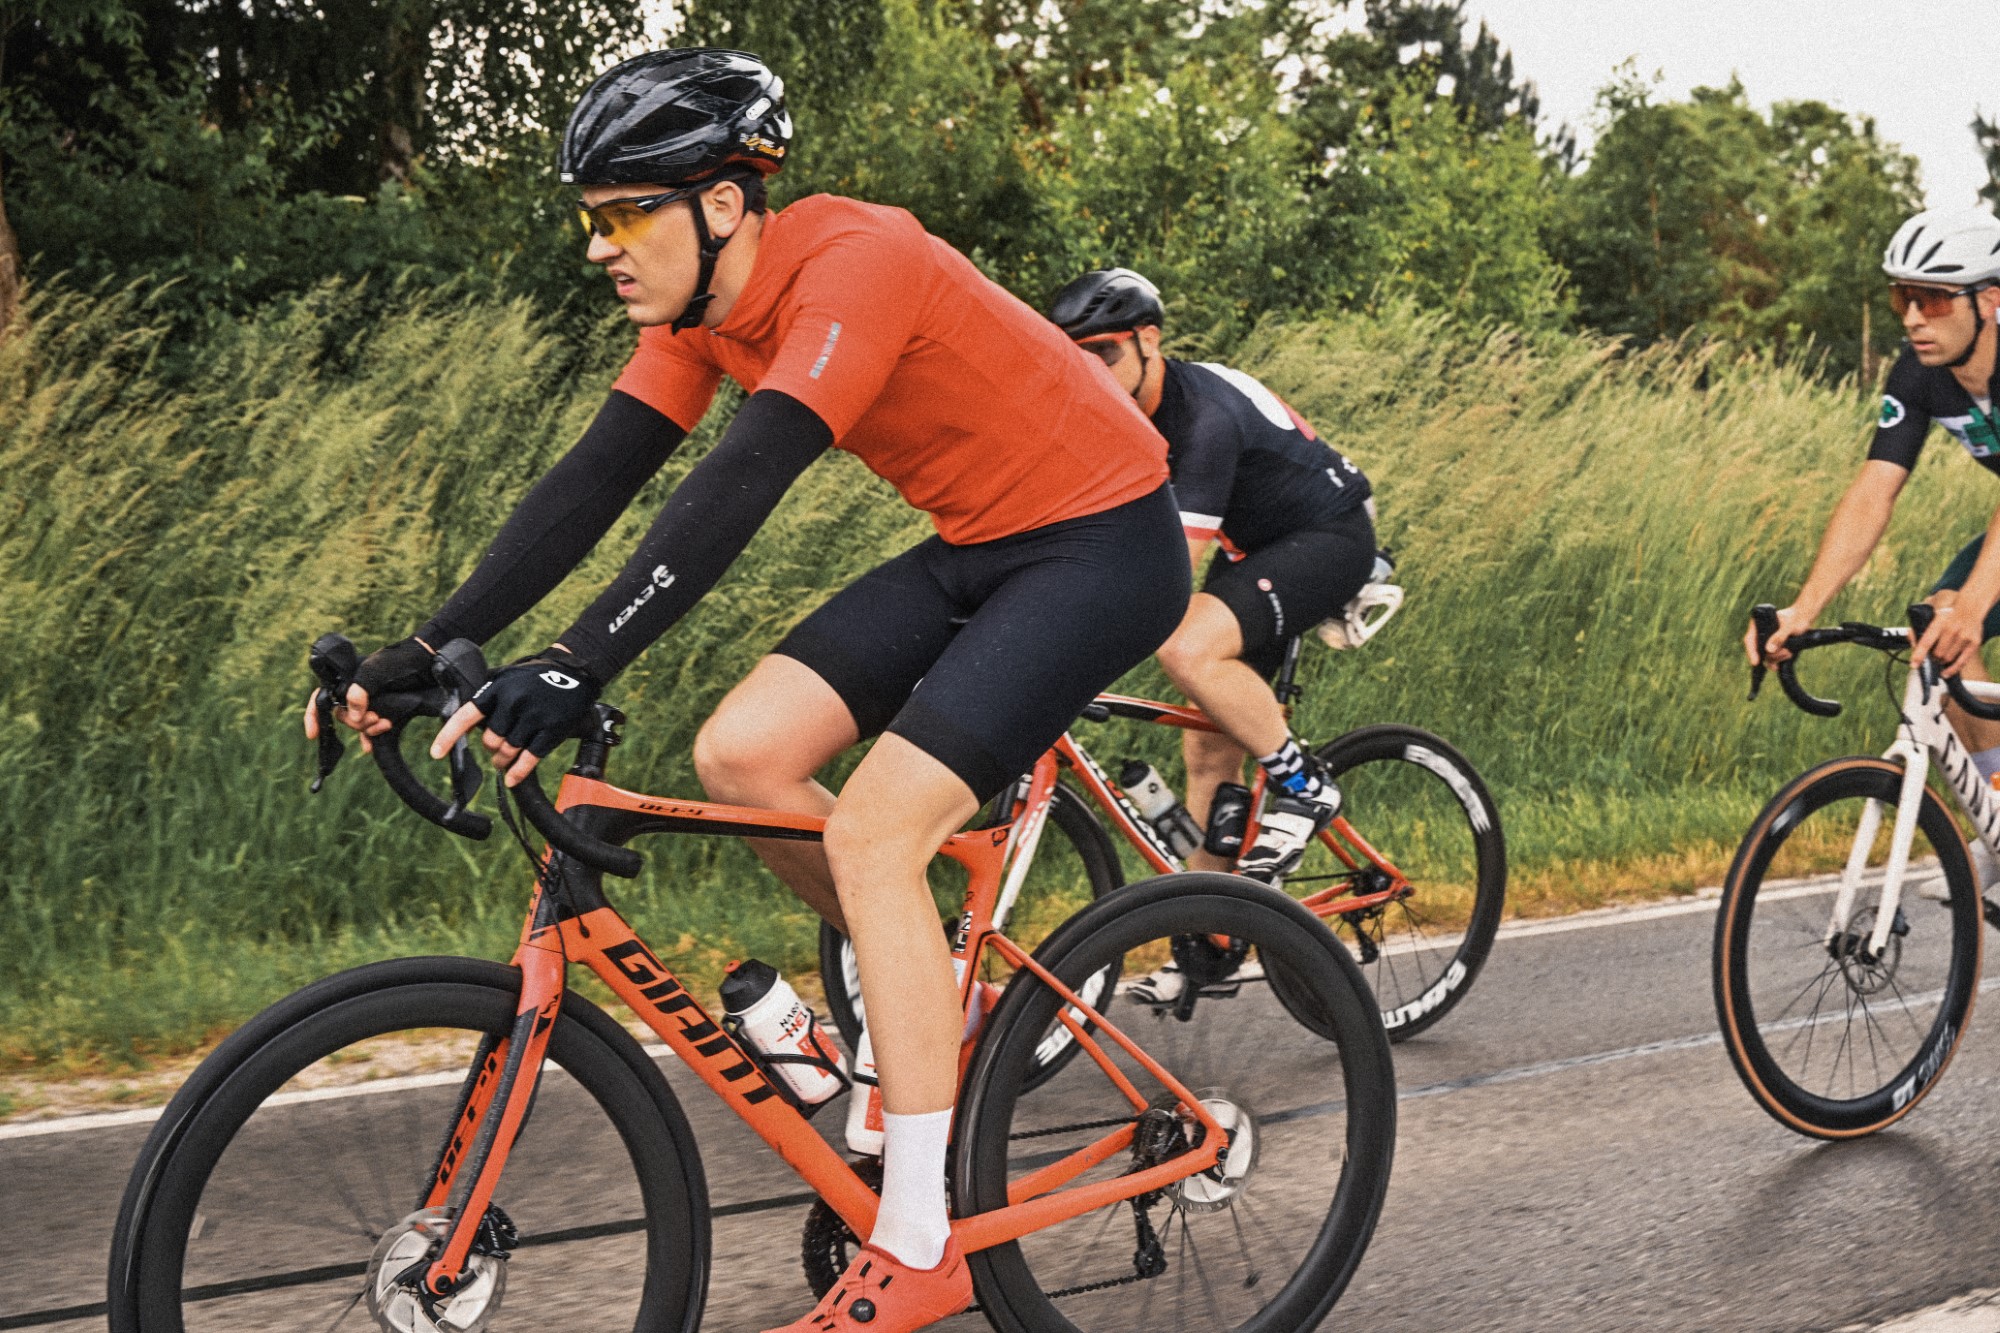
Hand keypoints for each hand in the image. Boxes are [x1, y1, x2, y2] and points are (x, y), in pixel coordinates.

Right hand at [302, 637, 435, 754]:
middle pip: (343, 716)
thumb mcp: (375, 672)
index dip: (314, 715)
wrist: (429, 664)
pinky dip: (371, 738)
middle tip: (375, 717)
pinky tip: (371, 747)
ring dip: (367, 729)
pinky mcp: (386, 710)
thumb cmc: (400, 661)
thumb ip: (359, 691)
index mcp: (348, 679)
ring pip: (359, 724)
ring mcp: (371, 702)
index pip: (322, 697)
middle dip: (355, 722)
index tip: (314, 734)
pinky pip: (372, 729)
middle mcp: (356, 691)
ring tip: (385, 724)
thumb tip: (353, 715)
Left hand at [432, 651, 598, 786]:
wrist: (575, 673)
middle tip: (496, 749)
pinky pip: (529, 758)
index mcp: (497, 688)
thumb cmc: (535, 677)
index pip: (466, 716)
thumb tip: (465, 727)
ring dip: (503, 761)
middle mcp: (513, 702)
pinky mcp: (552, 729)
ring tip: (504, 760)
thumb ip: (487, 698)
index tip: (436, 754)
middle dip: (490, 749)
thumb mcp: (507, 678)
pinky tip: (512, 780)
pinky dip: (518, 772)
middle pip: (489, 741)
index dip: (448, 736)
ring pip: (507, 751)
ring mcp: (534, 716)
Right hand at [1745, 605, 1813, 665]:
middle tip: (1785, 652)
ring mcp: (1766, 642)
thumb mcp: (1788, 626)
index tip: (1755, 662)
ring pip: (1766, 656)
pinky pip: (1772, 659)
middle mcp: (1759, 635)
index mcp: (1757, 625)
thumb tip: (1769, 650)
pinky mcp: (1773, 648)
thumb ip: (1779, 637)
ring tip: (1789, 652)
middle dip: (1771, 656)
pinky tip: (1786, 657)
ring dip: (1778, 657)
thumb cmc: (1794, 618)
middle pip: (1758, 651)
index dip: (1751, 651)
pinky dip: (1779, 660)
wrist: (1802, 619)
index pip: (1749, 640)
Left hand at [1915, 590, 1988, 675]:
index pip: (1926, 641)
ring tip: (1940, 657)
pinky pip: (1962, 662)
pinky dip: (1952, 669)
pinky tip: (1945, 673)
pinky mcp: (1974, 643)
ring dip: (1941, 661)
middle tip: (1931, 656)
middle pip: (1937, 654)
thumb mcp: (1931, 615)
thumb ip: (1919, 627)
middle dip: (1932, 657)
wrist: (1971, 607)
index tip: (1914, 665)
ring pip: (1948, 658)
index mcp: (1939, 623)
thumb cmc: (1947, 614)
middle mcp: (1952, 630)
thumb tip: (1911, 640)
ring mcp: (1964, 637)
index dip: (1919, 654)